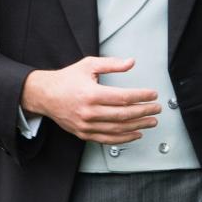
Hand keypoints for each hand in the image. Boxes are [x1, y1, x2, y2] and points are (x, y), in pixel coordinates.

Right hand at [21, 57, 160, 142]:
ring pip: (118, 129)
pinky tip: (136, 134)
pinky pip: (108, 139)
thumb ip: (111, 64)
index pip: (123, 98)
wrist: (44, 95)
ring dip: (138, 126)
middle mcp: (89, 112)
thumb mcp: (88, 65)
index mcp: (91, 94)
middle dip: (144, 112)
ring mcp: (86, 125)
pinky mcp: (84, 134)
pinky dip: (124, 138)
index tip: (153, 95)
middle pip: (124, 115)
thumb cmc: (66, 80)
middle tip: (156, 109)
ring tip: (151, 122)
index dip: (141, 96)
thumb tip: (131, 62)